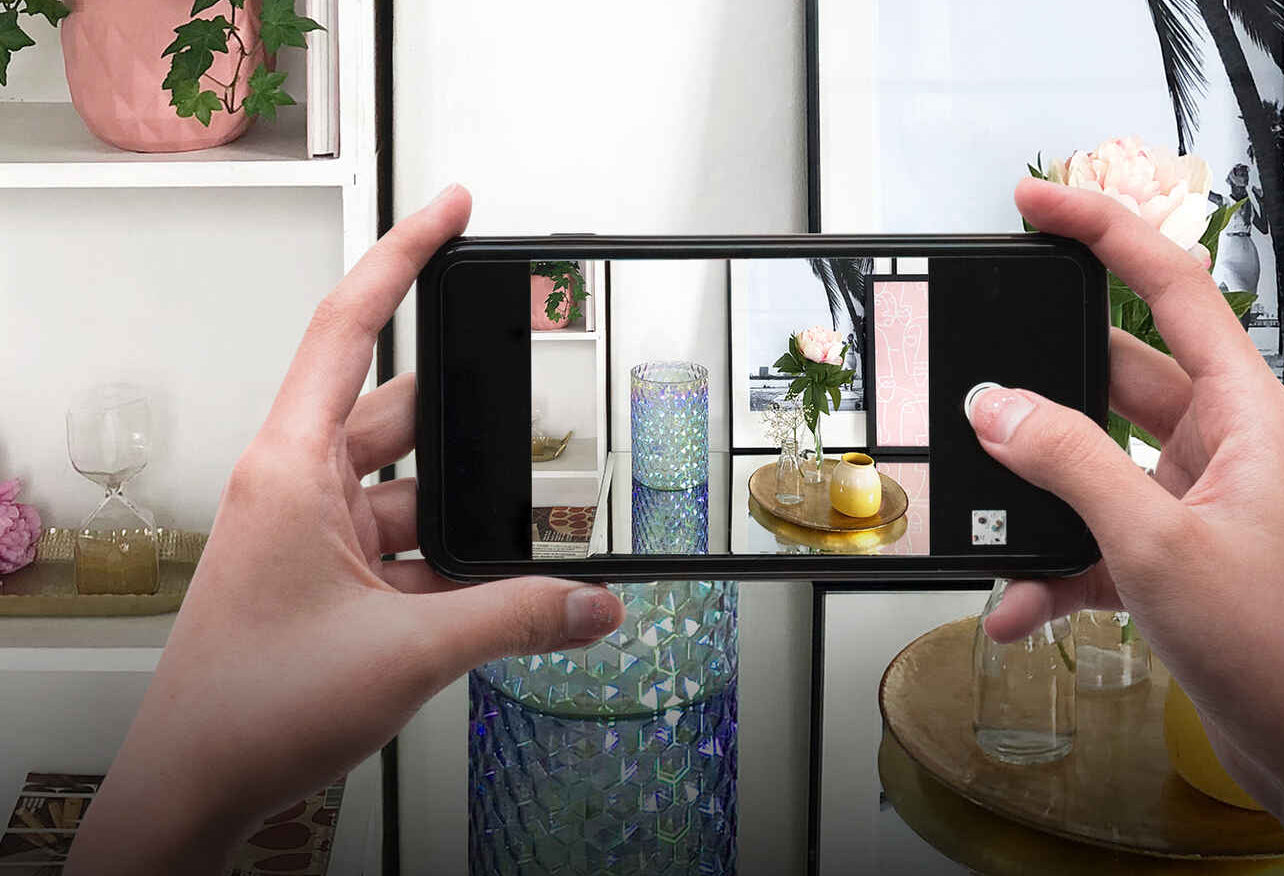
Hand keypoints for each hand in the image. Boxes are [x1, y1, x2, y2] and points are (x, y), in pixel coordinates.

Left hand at [66, 186, 624, 873]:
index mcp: (293, 468)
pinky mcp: (334, 580)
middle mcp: (301, 488)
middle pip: (402, 412)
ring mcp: (317, 536)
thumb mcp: (408, 652)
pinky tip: (506, 589)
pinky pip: (412, 546)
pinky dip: (458, 564)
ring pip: (416, 490)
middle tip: (541, 409)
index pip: (350, 327)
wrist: (198, 787)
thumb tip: (595, 602)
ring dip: (470, 512)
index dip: (404, 256)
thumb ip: (517, 619)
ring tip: (537, 529)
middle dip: (474, 419)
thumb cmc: (248, 705)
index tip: (450, 211)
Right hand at [969, 179, 1283, 873]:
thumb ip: (1069, 463)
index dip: (1103, 230)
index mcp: (1245, 410)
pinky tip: (1016, 604)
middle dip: (1042, 392)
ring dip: (1038, 500)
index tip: (1038, 203)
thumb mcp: (1154, 541)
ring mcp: (1196, 497)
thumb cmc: (1274, 641)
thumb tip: (999, 406)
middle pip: (1115, 375)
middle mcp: (1223, 441)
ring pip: (1093, 463)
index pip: (1172, 284)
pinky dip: (1052, 565)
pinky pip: (1095, 534)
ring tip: (989, 525)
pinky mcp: (1173, 550)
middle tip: (977, 380)